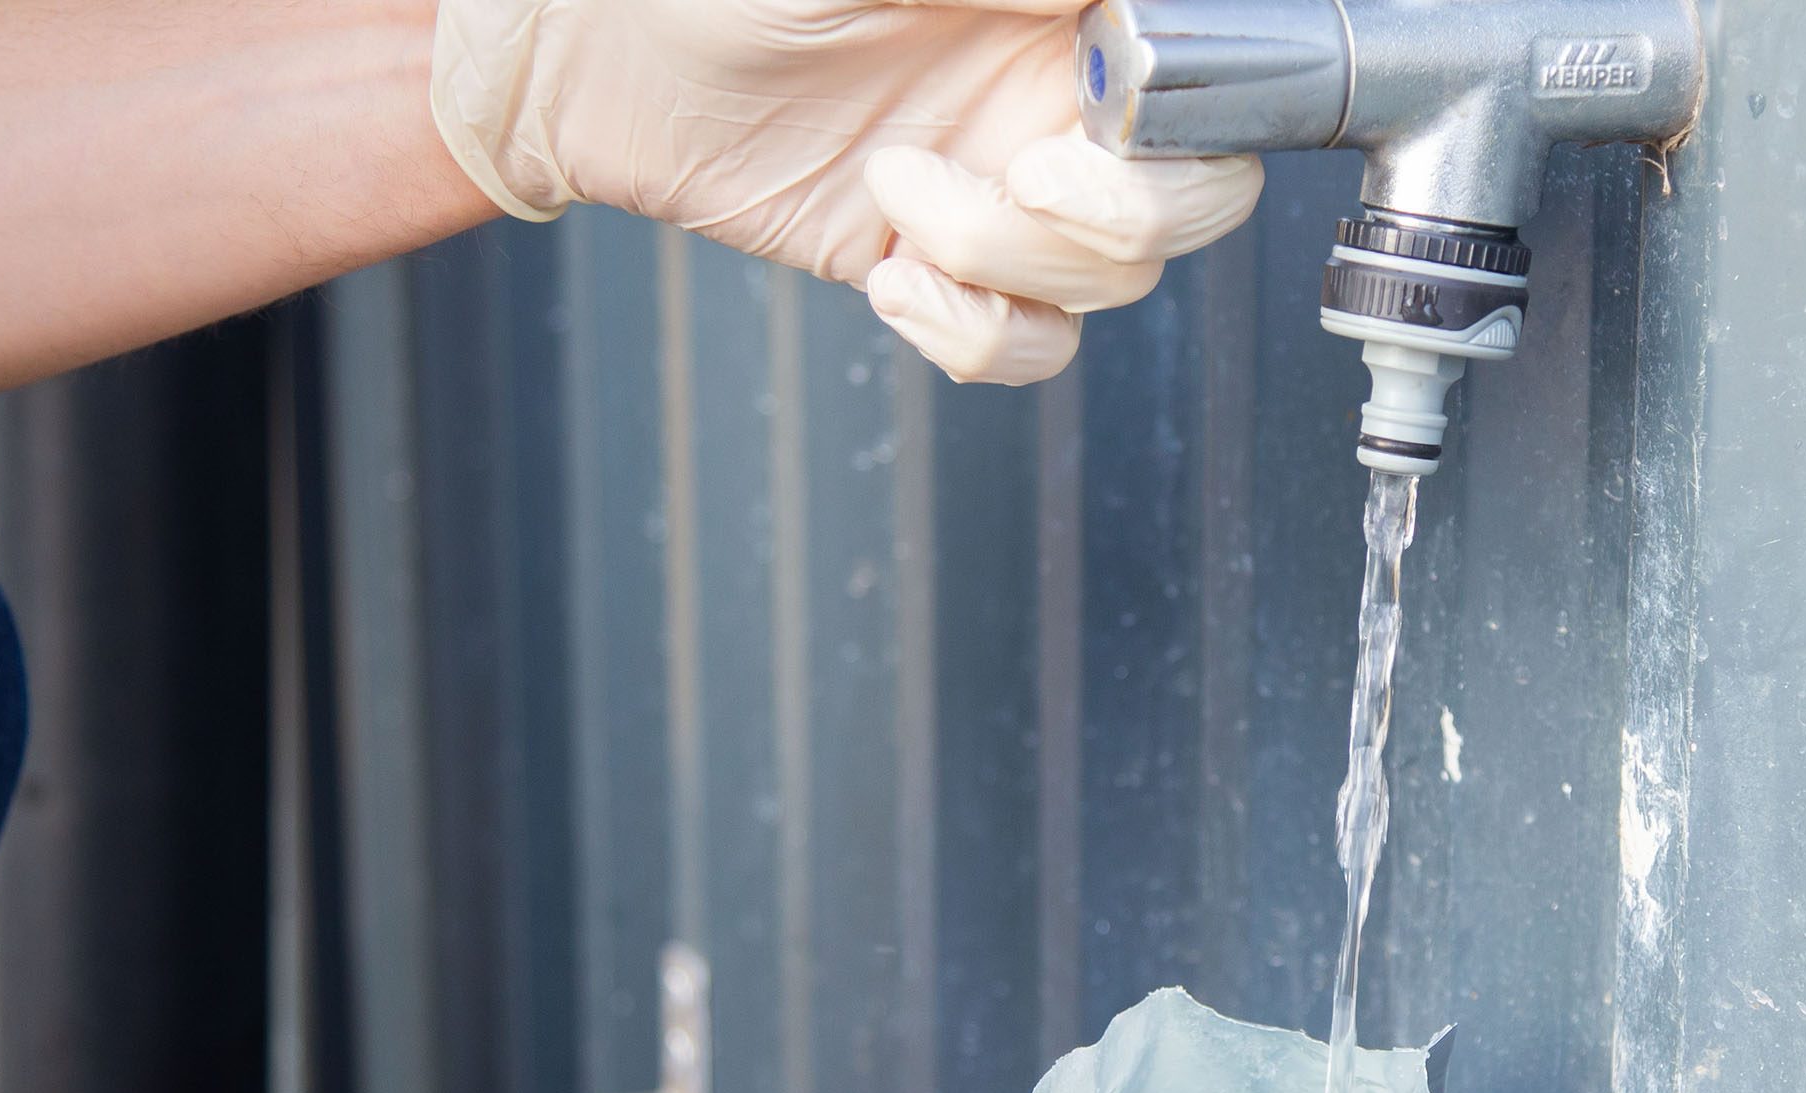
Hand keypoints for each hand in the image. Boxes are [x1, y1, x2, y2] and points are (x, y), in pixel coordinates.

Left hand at [430, 0, 1261, 382]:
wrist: (600, 53)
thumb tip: (1114, 3)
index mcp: (1061, 14)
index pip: (1206, 79)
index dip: (1175, 123)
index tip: (1096, 107)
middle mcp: (1052, 101)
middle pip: (1189, 203)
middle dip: (1117, 218)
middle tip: (1023, 180)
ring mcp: (1000, 190)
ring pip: (1107, 286)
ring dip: (1005, 263)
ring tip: (896, 193)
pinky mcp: (938, 266)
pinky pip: (1023, 346)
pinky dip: (972, 335)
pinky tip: (891, 278)